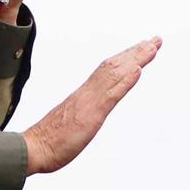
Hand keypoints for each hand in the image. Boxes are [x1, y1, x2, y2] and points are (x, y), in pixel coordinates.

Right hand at [23, 37, 163, 173]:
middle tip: (156, 40)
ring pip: (116, 73)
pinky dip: (126, 81)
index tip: (142, 49)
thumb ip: (81, 116)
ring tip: (153, 47)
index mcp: (85, 95)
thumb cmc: (50, 140)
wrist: (33, 149)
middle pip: (115, 65)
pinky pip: (111, 94)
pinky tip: (138, 70)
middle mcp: (88, 92)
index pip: (108, 70)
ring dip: (136, 59)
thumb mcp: (72, 124)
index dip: (126, 58)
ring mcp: (89, 101)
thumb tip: (89, 112)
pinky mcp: (91, 114)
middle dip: (137, 52)